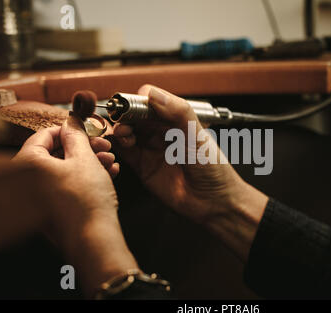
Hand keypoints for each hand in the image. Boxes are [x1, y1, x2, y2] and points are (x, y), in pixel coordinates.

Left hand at [13, 115, 137, 296]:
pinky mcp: (54, 210)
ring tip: (111, 161)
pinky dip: (86, 178)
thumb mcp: (84, 158)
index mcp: (29, 164)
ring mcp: (41, 198)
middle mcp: (29, 181)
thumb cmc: (86, 199)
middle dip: (84, 148)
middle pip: (56, 154)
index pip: (44, 135)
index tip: (85, 128)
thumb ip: (76, 135)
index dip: (68, 128)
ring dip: (90, 162)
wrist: (94, 237)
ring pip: (65, 170)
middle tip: (103, 146)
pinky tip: (108, 174)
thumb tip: (71, 121)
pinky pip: (68, 187)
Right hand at [113, 85, 268, 260]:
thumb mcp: (197, 135)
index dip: (136, 102)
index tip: (128, 105)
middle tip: (122, 122)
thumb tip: (152, 93)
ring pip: (126, 132)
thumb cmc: (214, 168)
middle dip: (124, 116)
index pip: (149, 103)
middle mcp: (162, 132)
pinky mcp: (143, 167)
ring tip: (124, 136)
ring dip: (119, 131)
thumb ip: (178, 112)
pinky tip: (118, 147)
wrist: (214, 201)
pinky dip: (116, 147)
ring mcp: (151, 149)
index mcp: (176, 119)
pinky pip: (124, 153)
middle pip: (134, 116)